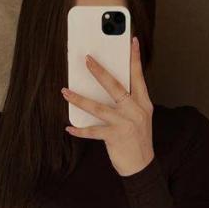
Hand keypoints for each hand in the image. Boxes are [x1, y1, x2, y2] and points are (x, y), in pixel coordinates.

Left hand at [61, 35, 154, 176]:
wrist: (142, 167)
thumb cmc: (137, 139)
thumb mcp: (139, 117)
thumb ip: (128, 101)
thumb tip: (105, 85)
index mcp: (143, 103)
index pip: (139, 76)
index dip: (135, 58)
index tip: (131, 40)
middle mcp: (135, 111)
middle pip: (115, 86)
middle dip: (99, 72)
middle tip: (86, 59)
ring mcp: (125, 124)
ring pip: (98, 107)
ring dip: (79, 99)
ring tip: (65, 92)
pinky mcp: (115, 137)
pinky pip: (92, 131)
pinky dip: (79, 130)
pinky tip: (69, 127)